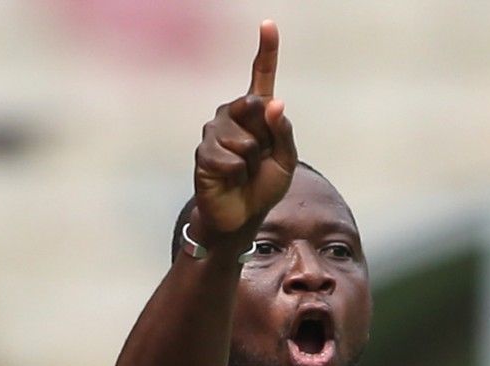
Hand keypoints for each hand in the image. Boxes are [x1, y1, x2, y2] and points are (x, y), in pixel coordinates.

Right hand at [193, 20, 299, 240]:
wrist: (241, 217)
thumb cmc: (263, 186)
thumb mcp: (285, 160)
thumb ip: (283, 132)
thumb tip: (275, 103)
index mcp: (256, 113)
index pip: (261, 76)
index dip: (266, 50)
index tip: (269, 24)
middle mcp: (232, 115)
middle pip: (254, 105)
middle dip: (265, 137)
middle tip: (260, 160)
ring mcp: (215, 131)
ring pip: (245, 137)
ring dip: (253, 161)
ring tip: (245, 172)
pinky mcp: (204, 152)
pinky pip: (231, 157)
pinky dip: (238, 172)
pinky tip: (231, 179)